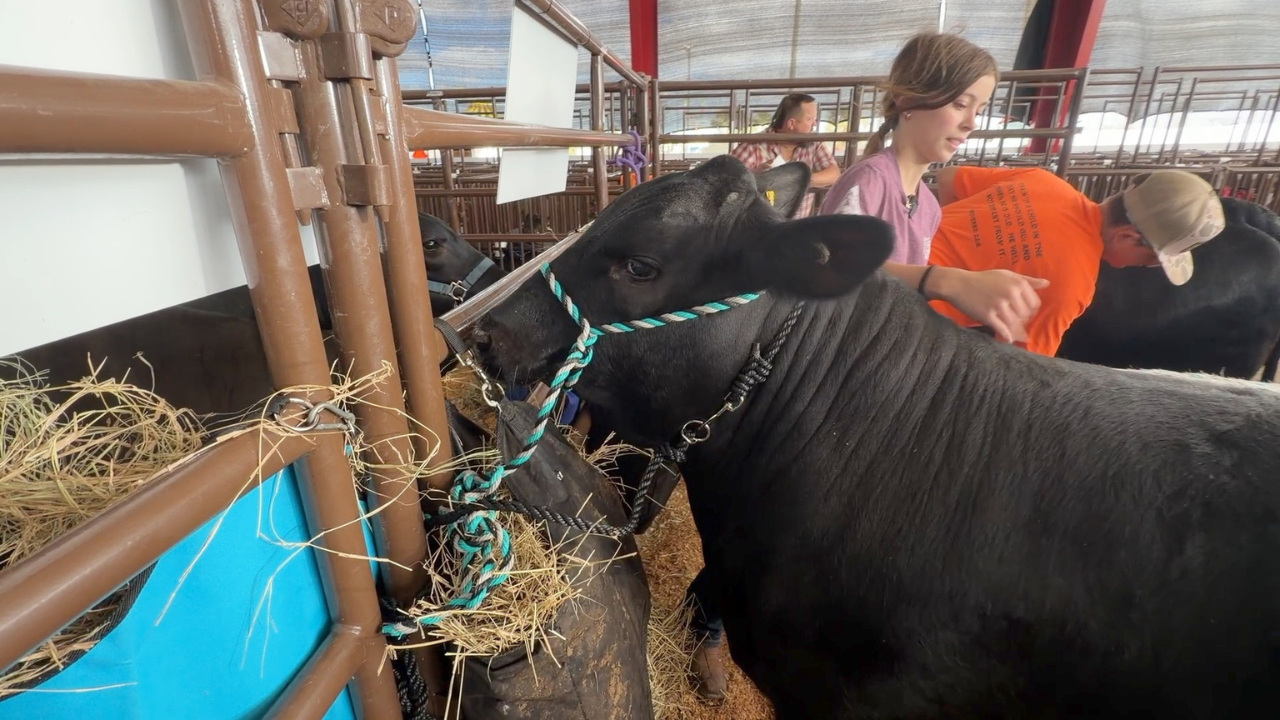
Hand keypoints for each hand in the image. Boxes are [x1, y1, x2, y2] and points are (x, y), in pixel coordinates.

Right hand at [927, 268, 1049, 343]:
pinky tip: (1008, 339)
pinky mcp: (988, 316)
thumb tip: (1047, 284)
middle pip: (1025, 315)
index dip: (1030, 310)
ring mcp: (999, 305)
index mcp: (1018, 283)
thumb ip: (1027, 280)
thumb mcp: (1006, 275)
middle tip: (1014, 319)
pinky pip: (1002, 330)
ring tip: (1009, 326)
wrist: (959, 284)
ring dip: (1014, 327)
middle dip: (1021, 319)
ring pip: (1015, 323)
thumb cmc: (984, 279)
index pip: (1034, 304)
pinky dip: (1007, 336)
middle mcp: (1010, 293)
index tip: (1023, 312)